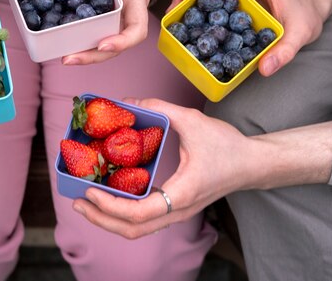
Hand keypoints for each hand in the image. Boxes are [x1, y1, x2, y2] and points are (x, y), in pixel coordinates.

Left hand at [61, 0, 158, 64]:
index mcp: (135, 3)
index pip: (136, 30)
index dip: (121, 41)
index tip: (102, 44)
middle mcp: (125, 18)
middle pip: (113, 47)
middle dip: (91, 56)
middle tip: (68, 59)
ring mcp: (113, 22)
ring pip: (100, 45)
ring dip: (81, 53)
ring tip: (63, 57)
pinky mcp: (101, 19)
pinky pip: (90, 33)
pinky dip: (75, 39)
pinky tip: (57, 41)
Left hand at [72, 98, 251, 238]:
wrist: (252, 165)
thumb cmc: (228, 146)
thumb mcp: (193, 120)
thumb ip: (160, 109)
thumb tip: (130, 101)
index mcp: (182, 193)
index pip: (139, 213)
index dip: (110, 206)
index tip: (89, 190)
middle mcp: (179, 210)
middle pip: (133, 230)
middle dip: (101, 219)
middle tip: (78, 201)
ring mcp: (179, 213)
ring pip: (139, 230)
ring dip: (110, 219)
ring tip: (88, 202)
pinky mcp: (178, 208)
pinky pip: (147, 220)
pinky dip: (124, 214)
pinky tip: (111, 197)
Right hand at [170, 0, 331, 75]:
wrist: (312, 13)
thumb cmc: (307, 16)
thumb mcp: (300, 34)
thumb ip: (284, 51)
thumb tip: (264, 69)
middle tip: (172, 13)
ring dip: (188, 3)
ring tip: (174, 21)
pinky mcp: (234, 4)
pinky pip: (212, 4)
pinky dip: (198, 13)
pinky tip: (189, 29)